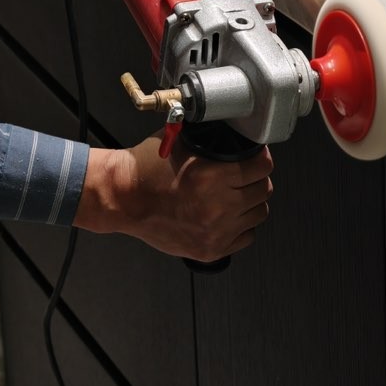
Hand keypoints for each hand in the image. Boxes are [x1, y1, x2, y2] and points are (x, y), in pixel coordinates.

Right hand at [74, 136, 273, 261]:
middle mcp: (217, 205)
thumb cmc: (146, 169)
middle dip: (256, 180)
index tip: (257, 158)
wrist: (122, 198)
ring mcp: (215, 230)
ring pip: (259, 214)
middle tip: (244, 176)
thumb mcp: (182, 141)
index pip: (262, 167)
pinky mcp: (210, 249)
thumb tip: (241, 137)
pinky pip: (246, 236)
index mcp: (211, 175)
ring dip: (250, 203)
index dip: (261, 159)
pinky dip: (240, 226)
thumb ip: (215, 140)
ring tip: (235, 196)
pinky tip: (227, 215)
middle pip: (263, 190)